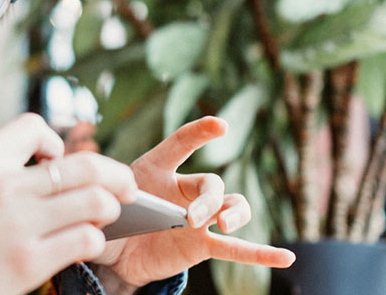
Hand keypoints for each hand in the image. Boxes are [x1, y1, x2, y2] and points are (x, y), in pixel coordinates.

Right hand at [0, 113, 138, 294]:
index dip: (55, 143)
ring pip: (95, 200)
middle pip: (85, 165)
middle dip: (115, 174)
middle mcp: (3, 186)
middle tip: (126, 185)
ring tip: (106, 215)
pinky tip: (85, 243)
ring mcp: (18, 225)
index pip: (35, 127)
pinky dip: (94, 239)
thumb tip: (49, 169)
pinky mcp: (28, 262)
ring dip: (108, 207)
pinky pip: (85, 239)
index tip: (56, 163)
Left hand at [91, 116, 295, 287]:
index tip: (220, 126)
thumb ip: (102, 198)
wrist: (113, 251)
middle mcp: (184, 190)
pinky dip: (262, 254)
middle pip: (211, 184)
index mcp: (156, 170)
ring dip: (234, 214)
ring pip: (231, 207)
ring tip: (224, 225)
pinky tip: (287, 259)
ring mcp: (198, 218)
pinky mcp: (202, 245)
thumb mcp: (99, 203)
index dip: (199, 133)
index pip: (180, 144)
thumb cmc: (108, 215)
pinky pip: (237, 249)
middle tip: (192, 218)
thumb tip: (97, 202)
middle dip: (208, 200)